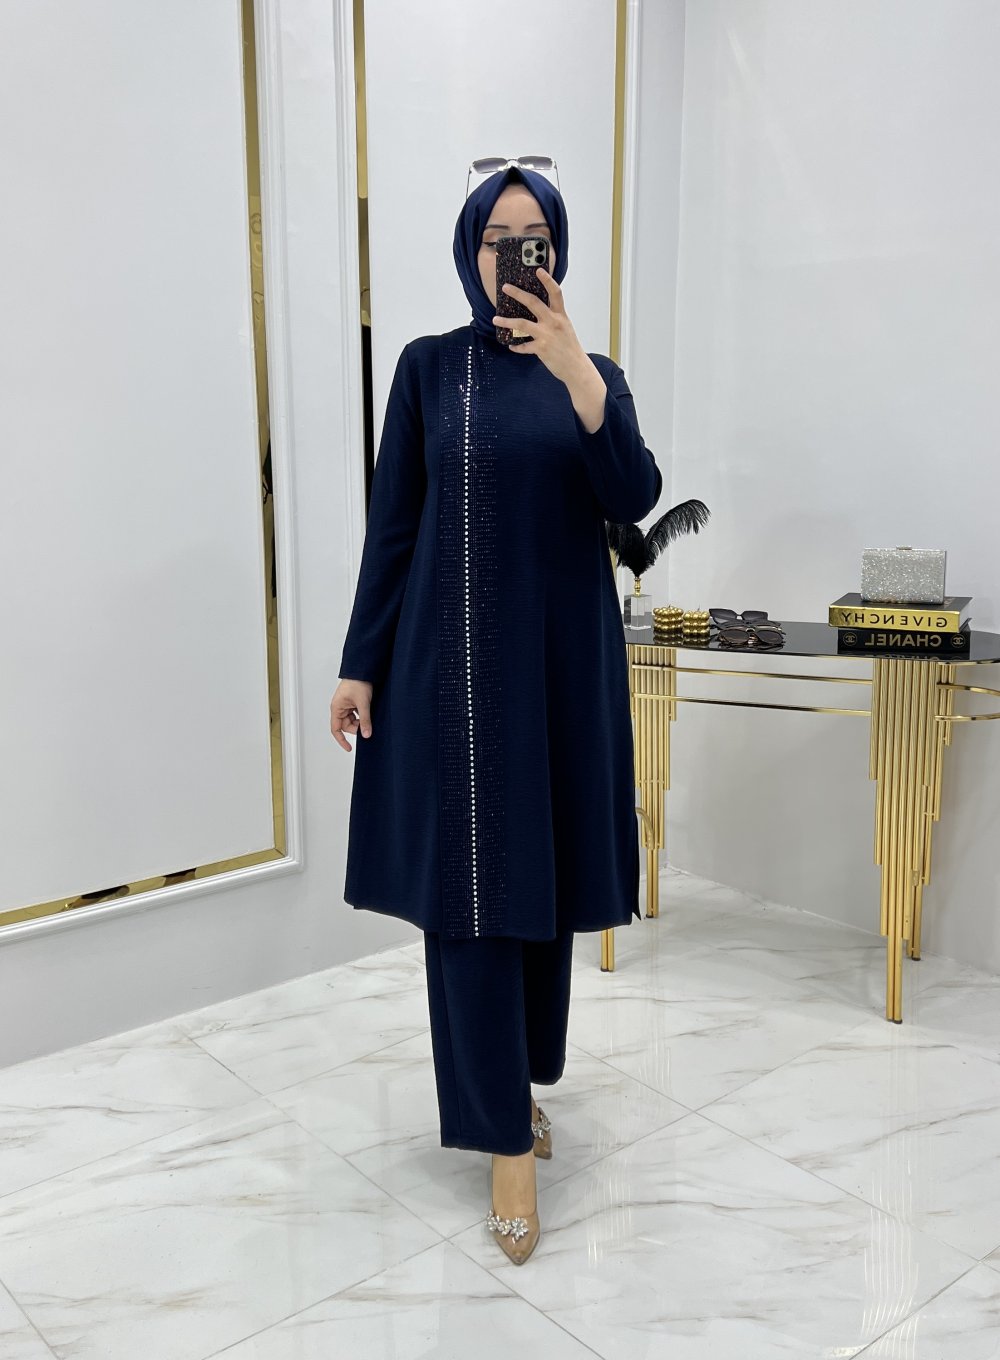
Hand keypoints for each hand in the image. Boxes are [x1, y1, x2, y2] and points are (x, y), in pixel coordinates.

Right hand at [330, 678, 372, 750]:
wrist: (363, 670)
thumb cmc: (358, 683)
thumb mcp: (363, 704)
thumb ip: (365, 720)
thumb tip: (366, 734)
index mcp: (337, 708)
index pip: (336, 729)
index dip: (341, 740)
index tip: (349, 748)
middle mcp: (339, 708)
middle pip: (346, 726)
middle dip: (356, 727)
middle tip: (367, 725)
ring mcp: (346, 705)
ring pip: (352, 720)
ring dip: (360, 721)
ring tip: (368, 713)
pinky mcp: (353, 703)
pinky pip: (356, 714)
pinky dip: (362, 716)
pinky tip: (368, 711)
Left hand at [493, 268, 588, 385]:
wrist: (576, 368)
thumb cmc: (570, 347)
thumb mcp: (565, 328)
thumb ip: (553, 318)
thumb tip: (537, 311)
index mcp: (561, 315)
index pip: (555, 293)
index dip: (547, 280)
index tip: (538, 270)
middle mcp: (553, 322)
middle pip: (533, 302)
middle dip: (518, 293)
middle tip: (506, 287)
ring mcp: (546, 335)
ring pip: (522, 324)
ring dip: (506, 321)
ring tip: (495, 319)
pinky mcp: (541, 349)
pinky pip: (523, 346)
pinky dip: (516, 346)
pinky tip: (511, 345)